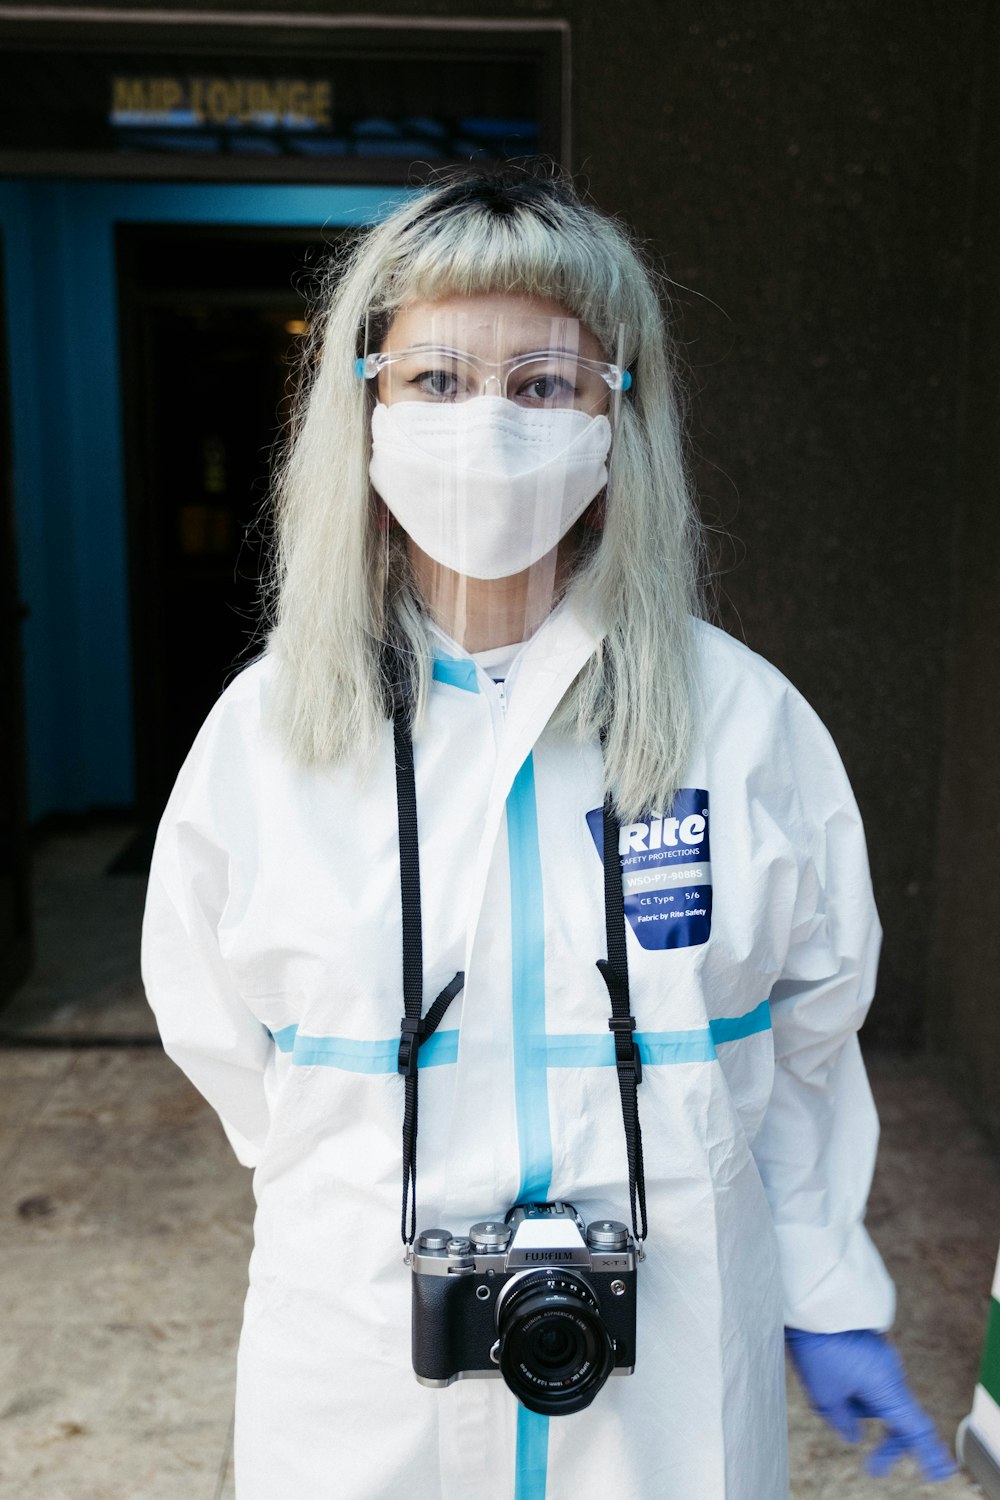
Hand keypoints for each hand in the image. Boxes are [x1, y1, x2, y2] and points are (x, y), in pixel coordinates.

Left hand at [785, 1328, 956, 1481]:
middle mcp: (891, 1373)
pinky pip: (869, 1379)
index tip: (938, 1472)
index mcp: (887, 1387)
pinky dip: (854, 1390)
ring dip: (857, 1407)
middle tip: (874, 1467)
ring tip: (824, 1392)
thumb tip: (854, 1435)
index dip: (928, 1453)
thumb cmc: (820, 1346)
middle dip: (890, 1443)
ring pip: (878, 1398)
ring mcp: (882, 1358)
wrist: (813, 1298)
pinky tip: (825, 1376)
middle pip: (899, 1416)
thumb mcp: (824, 1394)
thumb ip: (842, 1420)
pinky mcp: (870, 1348)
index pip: (915, 1428)